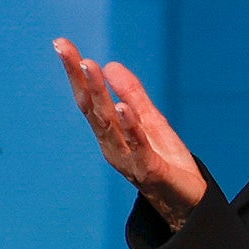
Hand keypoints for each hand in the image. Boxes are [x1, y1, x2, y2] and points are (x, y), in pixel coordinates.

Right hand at [56, 40, 209, 227]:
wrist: (187, 203)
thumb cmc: (164, 162)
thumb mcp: (149, 120)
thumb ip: (132, 94)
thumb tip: (110, 64)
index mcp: (110, 133)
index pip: (89, 98)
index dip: (75, 72)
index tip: (62, 44)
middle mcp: (112, 145)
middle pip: (93, 108)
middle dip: (80, 78)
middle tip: (68, 51)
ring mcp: (128, 158)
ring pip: (110, 123)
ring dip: (99, 94)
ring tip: (90, 67)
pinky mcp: (149, 170)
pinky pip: (138, 145)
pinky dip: (130, 126)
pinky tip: (123, 107)